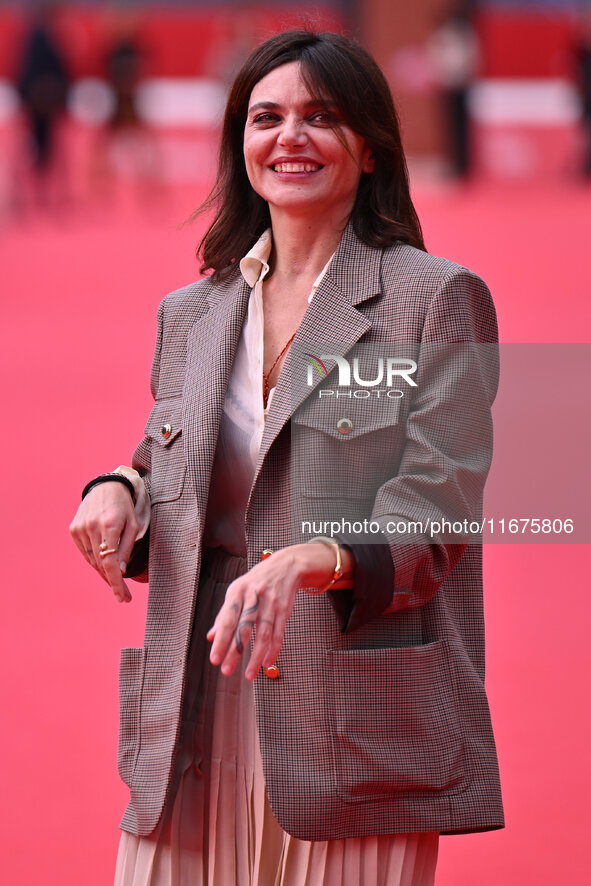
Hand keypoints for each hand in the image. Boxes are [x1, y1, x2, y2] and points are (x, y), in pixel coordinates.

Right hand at [69, 482, 138, 602]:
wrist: (106, 486)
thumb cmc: (125, 507)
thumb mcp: (134, 525)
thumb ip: (127, 548)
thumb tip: (120, 572)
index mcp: (109, 525)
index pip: (110, 562)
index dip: (116, 583)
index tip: (123, 598)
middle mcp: (91, 527)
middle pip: (101, 564)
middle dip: (113, 583)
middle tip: (124, 596)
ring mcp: (80, 528)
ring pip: (92, 561)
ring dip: (104, 574)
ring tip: (116, 582)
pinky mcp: (74, 529)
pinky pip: (85, 553)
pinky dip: (95, 562)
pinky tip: (104, 567)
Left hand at [207, 543, 352, 680]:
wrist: (287, 566)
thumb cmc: (256, 582)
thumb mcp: (237, 591)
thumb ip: (224, 614)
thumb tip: (211, 636)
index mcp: (237, 591)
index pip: (227, 620)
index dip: (220, 640)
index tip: (214, 659)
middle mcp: (254, 596)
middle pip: (244, 628)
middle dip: (235, 651)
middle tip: (226, 670)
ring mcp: (271, 602)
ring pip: (263, 633)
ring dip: (256, 656)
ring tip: (249, 675)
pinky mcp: (284, 609)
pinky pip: (279, 632)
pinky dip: (273, 649)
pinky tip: (267, 662)